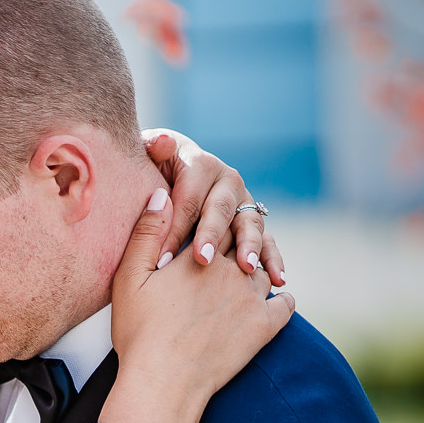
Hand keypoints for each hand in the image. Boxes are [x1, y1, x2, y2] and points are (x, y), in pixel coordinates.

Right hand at [105, 187, 294, 422]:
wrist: (163, 382)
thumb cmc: (139, 331)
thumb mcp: (129, 278)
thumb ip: (146, 232)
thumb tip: (163, 192)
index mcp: (201, 253)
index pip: (217, 222)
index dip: (210, 225)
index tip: (201, 233)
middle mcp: (233, 269)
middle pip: (243, 243)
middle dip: (234, 244)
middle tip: (223, 252)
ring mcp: (253, 298)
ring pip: (263, 270)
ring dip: (255, 269)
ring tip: (242, 277)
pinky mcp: (265, 326)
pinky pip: (286, 303)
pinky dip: (280, 299)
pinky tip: (270, 300)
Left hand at [141, 128, 286, 283]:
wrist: (166, 177)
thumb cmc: (149, 174)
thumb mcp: (146, 156)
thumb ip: (152, 148)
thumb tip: (162, 143)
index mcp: (202, 165)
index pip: (188, 199)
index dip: (174, 228)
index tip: (161, 259)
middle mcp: (227, 181)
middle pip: (220, 210)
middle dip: (211, 236)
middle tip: (201, 261)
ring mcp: (243, 202)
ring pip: (249, 223)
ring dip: (251, 246)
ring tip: (247, 269)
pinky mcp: (251, 221)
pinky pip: (266, 240)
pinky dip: (273, 259)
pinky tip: (277, 279)